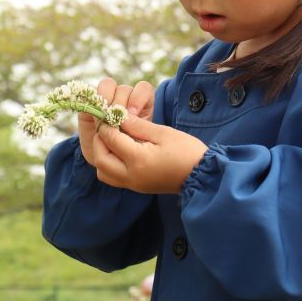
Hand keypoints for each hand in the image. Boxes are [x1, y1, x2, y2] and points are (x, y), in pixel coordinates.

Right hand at [78, 78, 153, 167]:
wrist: (108, 161)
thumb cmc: (128, 152)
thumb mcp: (137, 141)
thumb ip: (136, 127)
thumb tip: (130, 117)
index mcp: (140, 104)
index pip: (143, 88)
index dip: (138, 98)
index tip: (133, 114)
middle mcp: (124, 98)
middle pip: (124, 89)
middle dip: (119, 103)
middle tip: (116, 120)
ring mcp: (106, 99)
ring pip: (108, 85)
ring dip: (106, 99)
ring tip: (105, 117)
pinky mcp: (90, 102)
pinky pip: (90, 91)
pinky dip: (92, 100)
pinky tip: (94, 115)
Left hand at [93, 114, 207, 193]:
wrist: (202, 176)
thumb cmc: (187, 151)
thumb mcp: (163, 133)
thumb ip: (138, 125)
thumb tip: (118, 115)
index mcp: (138, 159)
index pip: (110, 139)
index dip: (107, 124)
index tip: (110, 113)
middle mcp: (131, 175)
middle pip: (100, 158)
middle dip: (100, 140)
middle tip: (109, 126)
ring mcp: (133, 184)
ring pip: (103, 171)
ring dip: (102, 154)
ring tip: (114, 139)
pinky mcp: (137, 187)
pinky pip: (113, 177)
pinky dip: (110, 163)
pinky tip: (121, 150)